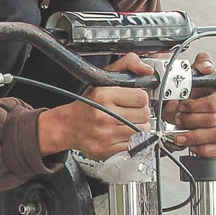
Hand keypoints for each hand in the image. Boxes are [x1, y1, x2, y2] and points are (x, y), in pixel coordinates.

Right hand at [37, 53, 152, 158]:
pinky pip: (133, 146)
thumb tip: (147, 70)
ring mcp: (105, 135)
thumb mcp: (103, 77)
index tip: (133, 100)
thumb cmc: (87, 103)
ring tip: (126, 124)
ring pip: (142, 131)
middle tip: (130, 113)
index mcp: (104, 95)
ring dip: (138, 128)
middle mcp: (104, 115)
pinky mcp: (106, 150)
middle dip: (140, 113)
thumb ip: (127, 64)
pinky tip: (122, 135)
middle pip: (144, 115)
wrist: (67, 126)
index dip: (140, 98)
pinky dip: (131, 141)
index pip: (142, 97)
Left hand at [165, 53, 215, 157]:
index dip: (195, 107)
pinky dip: (204, 149)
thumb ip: (202, 65)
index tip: (183, 107)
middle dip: (191, 122)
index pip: (214, 103)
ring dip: (195, 137)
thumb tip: (207, 66)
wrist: (201, 107)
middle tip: (179, 120)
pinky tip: (193, 145)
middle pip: (214, 121)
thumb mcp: (199, 75)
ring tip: (181, 135)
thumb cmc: (201, 93)